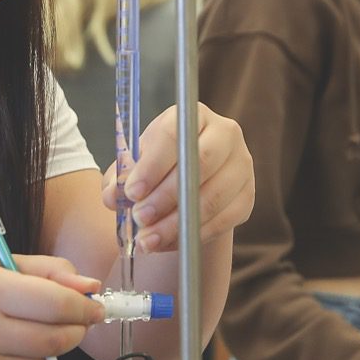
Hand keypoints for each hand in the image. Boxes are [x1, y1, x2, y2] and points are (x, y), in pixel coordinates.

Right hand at [0, 254, 102, 359]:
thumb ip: (47, 271)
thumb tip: (91, 287)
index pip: (58, 303)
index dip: (85, 307)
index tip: (95, 307)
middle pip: (58, 338)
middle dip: (75, 329)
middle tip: (73, 321)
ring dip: (50, 350)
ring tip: (25, 335)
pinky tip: (7, 356)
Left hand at [99, 103, 253, 252]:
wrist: (192, 179)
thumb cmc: (159, 165)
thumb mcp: (136, 164)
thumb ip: (120, 178)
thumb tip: (112, 197)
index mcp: (193, 116)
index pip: (176, 135)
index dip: (153, 166)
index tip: (132, 192)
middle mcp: (225, 134)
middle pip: (201, 163)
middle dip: (167, 196)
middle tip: (140, 218)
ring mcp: (241, 164)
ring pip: (214, 196)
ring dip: (178, 223)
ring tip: (149, 240)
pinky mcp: (248, 195)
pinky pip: (224, 220)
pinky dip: (194, 235)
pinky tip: (168, 243)